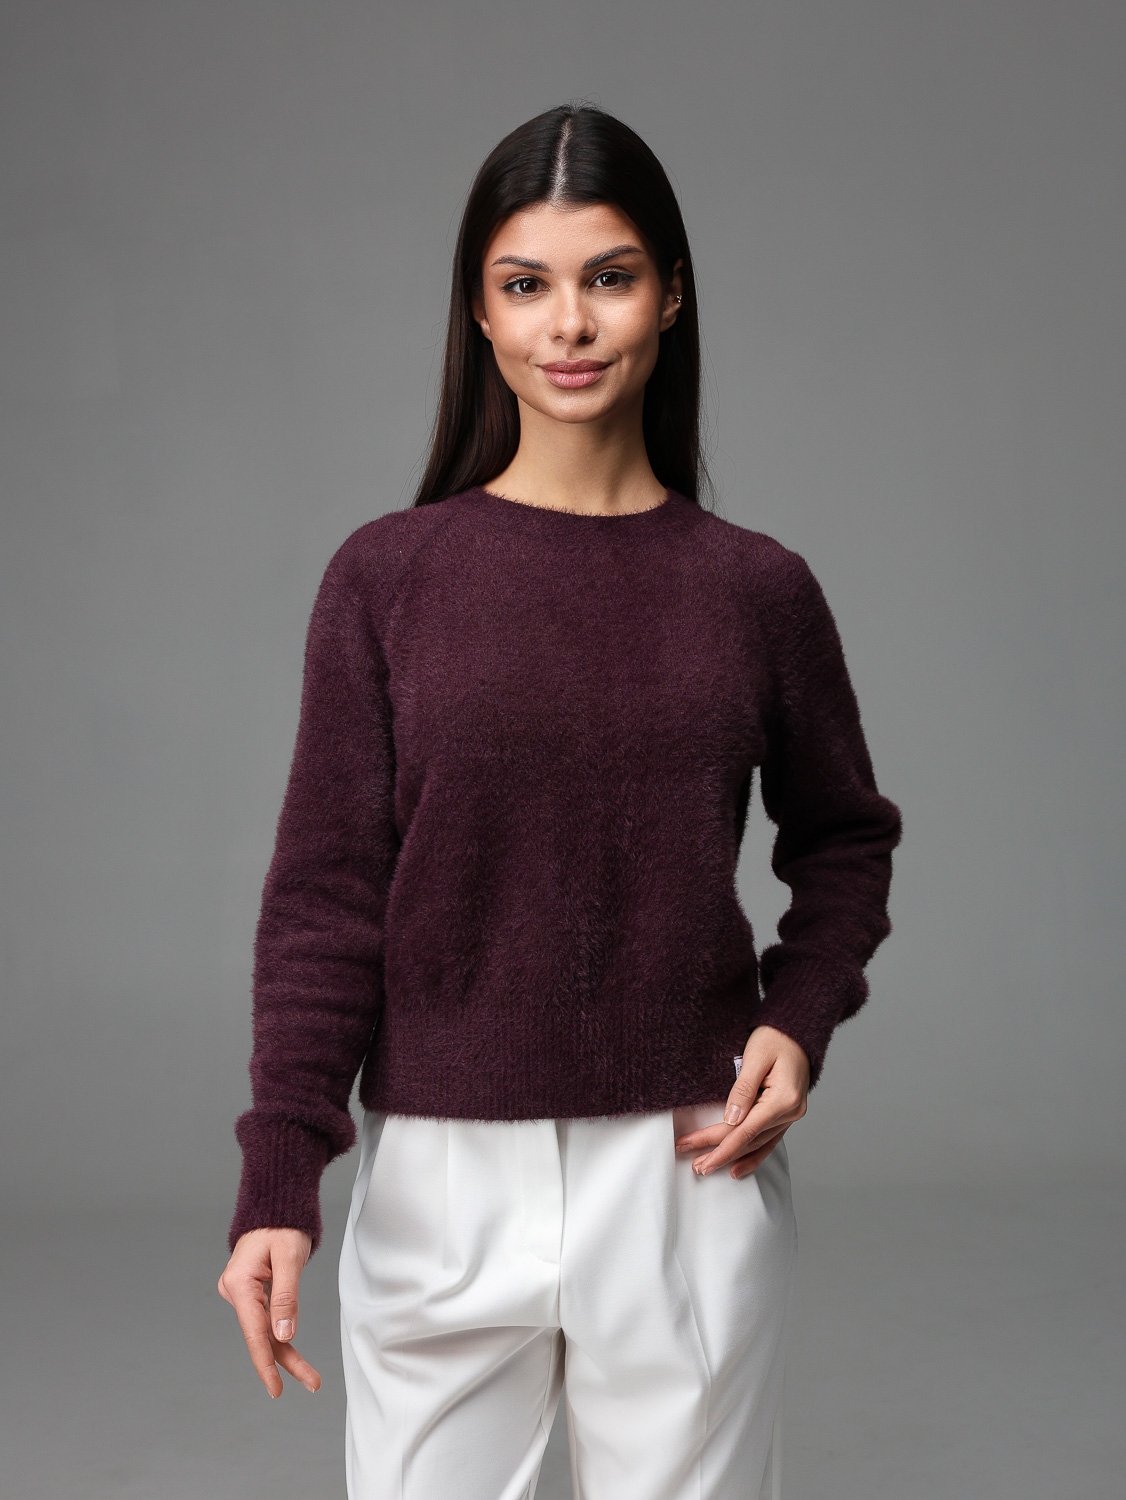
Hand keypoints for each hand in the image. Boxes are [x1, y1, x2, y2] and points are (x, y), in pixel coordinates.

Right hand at [218, 1227, 320, 1397]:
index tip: (277, 1389)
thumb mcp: (289, 1257)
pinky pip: (265, 1319)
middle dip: (285, 1362)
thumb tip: (284, 1336)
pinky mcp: (251, 1291)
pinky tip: (292, 1354)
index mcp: (239, 1284)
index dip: (267, 1363)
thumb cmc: (283, 1225)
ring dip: (285, 1352)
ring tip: (309, 1376)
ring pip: (264, 1331)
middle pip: (261, 1336)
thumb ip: (286, 1297)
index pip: (254, 1332)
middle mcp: (235, 1291)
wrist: (276, 1206)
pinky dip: (280, 1335)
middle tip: (312, 1383)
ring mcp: (242, 1292)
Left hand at [675, 1025, 809, 1179]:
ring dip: (733, 1157)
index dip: (718, 1144)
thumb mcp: (755, 1057)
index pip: (745, 1130)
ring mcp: (791, 1116)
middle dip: (720, 1153)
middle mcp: (790, 1113)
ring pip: (758, 1144)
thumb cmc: (775, 1038)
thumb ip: (743, 1089)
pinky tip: (737, 1168)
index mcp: (784, 1100)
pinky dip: (753, 1155)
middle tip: (696, 1165)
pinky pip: (768, 1141)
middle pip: (749, 1140)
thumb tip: (730, 1119)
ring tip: (708, 1167)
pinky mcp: (786, 1115)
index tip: (695, 1151)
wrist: (796, 1031)